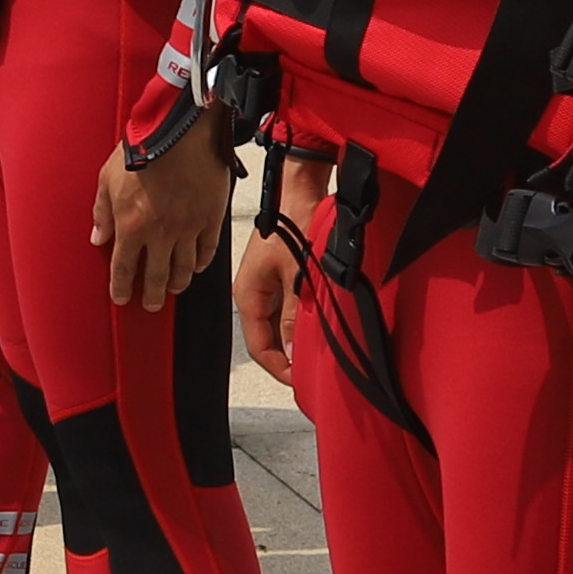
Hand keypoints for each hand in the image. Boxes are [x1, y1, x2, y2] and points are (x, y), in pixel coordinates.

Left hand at [99, 124, 228, 311]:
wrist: (179, 130)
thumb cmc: (141, 148)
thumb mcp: (107, 179)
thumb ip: (102, 212)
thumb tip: (98, 238)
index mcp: (132, 227)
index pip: (124, 270)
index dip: (122, 288)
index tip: (122, 298)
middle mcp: (161, 234)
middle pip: (157, 277)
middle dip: (153, 296)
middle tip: (152, 305)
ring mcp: (189, 228)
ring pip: (184, 268)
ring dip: (178, 283)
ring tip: (174, 288)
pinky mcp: (212, 218)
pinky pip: (208, 250)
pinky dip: (201, 263)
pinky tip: (196, 267)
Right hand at [238, 148, 329, 385]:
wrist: (301, 189)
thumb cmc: (293, 224)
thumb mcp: (296, 276)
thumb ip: (295, 316)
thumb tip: (295, 353)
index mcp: (248, 295)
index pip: (259, 347)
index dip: (279, 369)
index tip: (300, 384)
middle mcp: (256, 294)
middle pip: (270, 339)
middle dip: (291, 358)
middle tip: (316, 374)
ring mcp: (270, 286)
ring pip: (283, 326)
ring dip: (300, 339)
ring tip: (322, 353)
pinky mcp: (285, 278)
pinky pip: (293, 310)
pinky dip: (306, 321)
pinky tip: (323, 326)